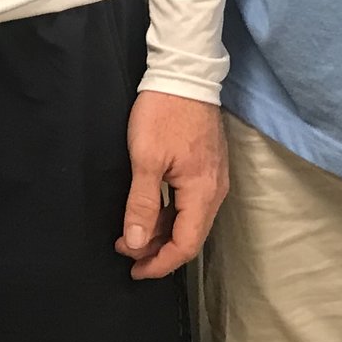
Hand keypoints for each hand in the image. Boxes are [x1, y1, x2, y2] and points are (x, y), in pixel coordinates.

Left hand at [116, 91, 226, 280]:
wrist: (185, 72)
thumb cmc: (163, 113)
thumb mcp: (146, 159)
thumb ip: (142, 204)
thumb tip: (137, 244)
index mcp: (203, 192)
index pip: (186, 245)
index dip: (160, 263)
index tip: (133, 269)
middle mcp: (215, 190)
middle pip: (190, 236)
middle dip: (158, 250)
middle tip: (126, 252)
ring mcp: (214, 177)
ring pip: (190, 219)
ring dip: (162, 231)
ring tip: (132, 234)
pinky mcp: (207, 166)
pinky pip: (190, 202)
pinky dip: (169, 213)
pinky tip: (150, 211)